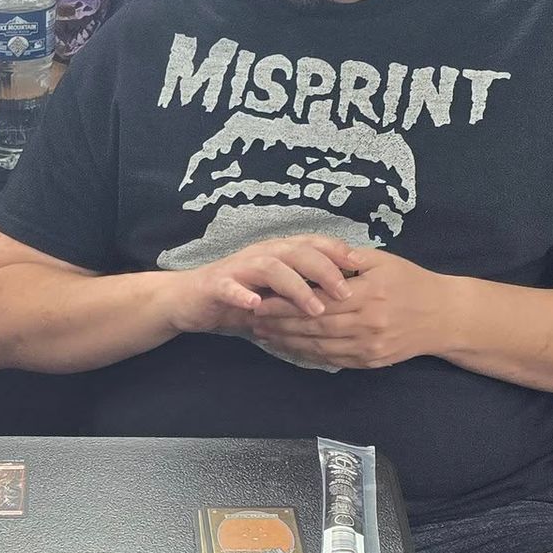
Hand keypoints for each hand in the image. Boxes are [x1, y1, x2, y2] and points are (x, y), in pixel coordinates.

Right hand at [166, 234, 355, 335]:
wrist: (188, 300)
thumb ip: (303, 291)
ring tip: (314, 308)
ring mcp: (237, 268)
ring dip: (295, 286)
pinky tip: (255, 306)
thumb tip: (347, 299)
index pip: (313, 243)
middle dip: (325, 270)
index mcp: (277, 252)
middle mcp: (260, 254)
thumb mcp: (276, 293)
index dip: (338, 251)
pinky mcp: (214, 285)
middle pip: (298, 252)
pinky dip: (242, 294)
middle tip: (346, 294)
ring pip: (270, 268)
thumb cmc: (238, 298)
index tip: (363, 266)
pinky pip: (229, 287)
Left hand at [250, 248, 457, 369]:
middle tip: (253, 320)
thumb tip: (316, 256)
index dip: (285, 303)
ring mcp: (368, 346)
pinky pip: (332, 360)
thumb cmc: (412, 282)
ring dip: (287, 342)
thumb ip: (348, 260)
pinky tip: (289, 347)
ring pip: (319, 346)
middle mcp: (367, 323)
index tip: (260, 301)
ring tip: (264, 334)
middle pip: (313, 326)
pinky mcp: (369, 362)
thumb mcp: (384, 262)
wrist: (445, 317)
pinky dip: (307, 354)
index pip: (316, 301)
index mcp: (368, 295)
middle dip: (279, 324)